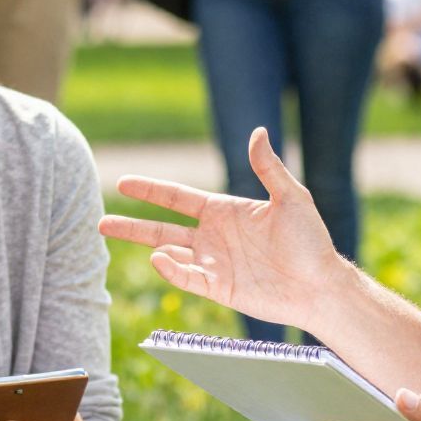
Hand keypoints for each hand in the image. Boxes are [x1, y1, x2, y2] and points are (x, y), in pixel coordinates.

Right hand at [100, 127, 345, 331]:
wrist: (320, 285)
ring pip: (168, 254)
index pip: (177, 198)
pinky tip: (159, 259)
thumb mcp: (291, 198)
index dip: (150, 190)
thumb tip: (257, 131)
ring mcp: (213, 264)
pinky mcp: (219, 288)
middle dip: (131, 225)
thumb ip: (268, 168)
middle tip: (100, 222)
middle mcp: (213, 237)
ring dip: (146, 246)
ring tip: (116, 234)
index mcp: (224, 211)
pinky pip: (187, 278)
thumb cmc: (310, 241)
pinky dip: (171, 270)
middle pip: (161, 228)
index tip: (123, 182)